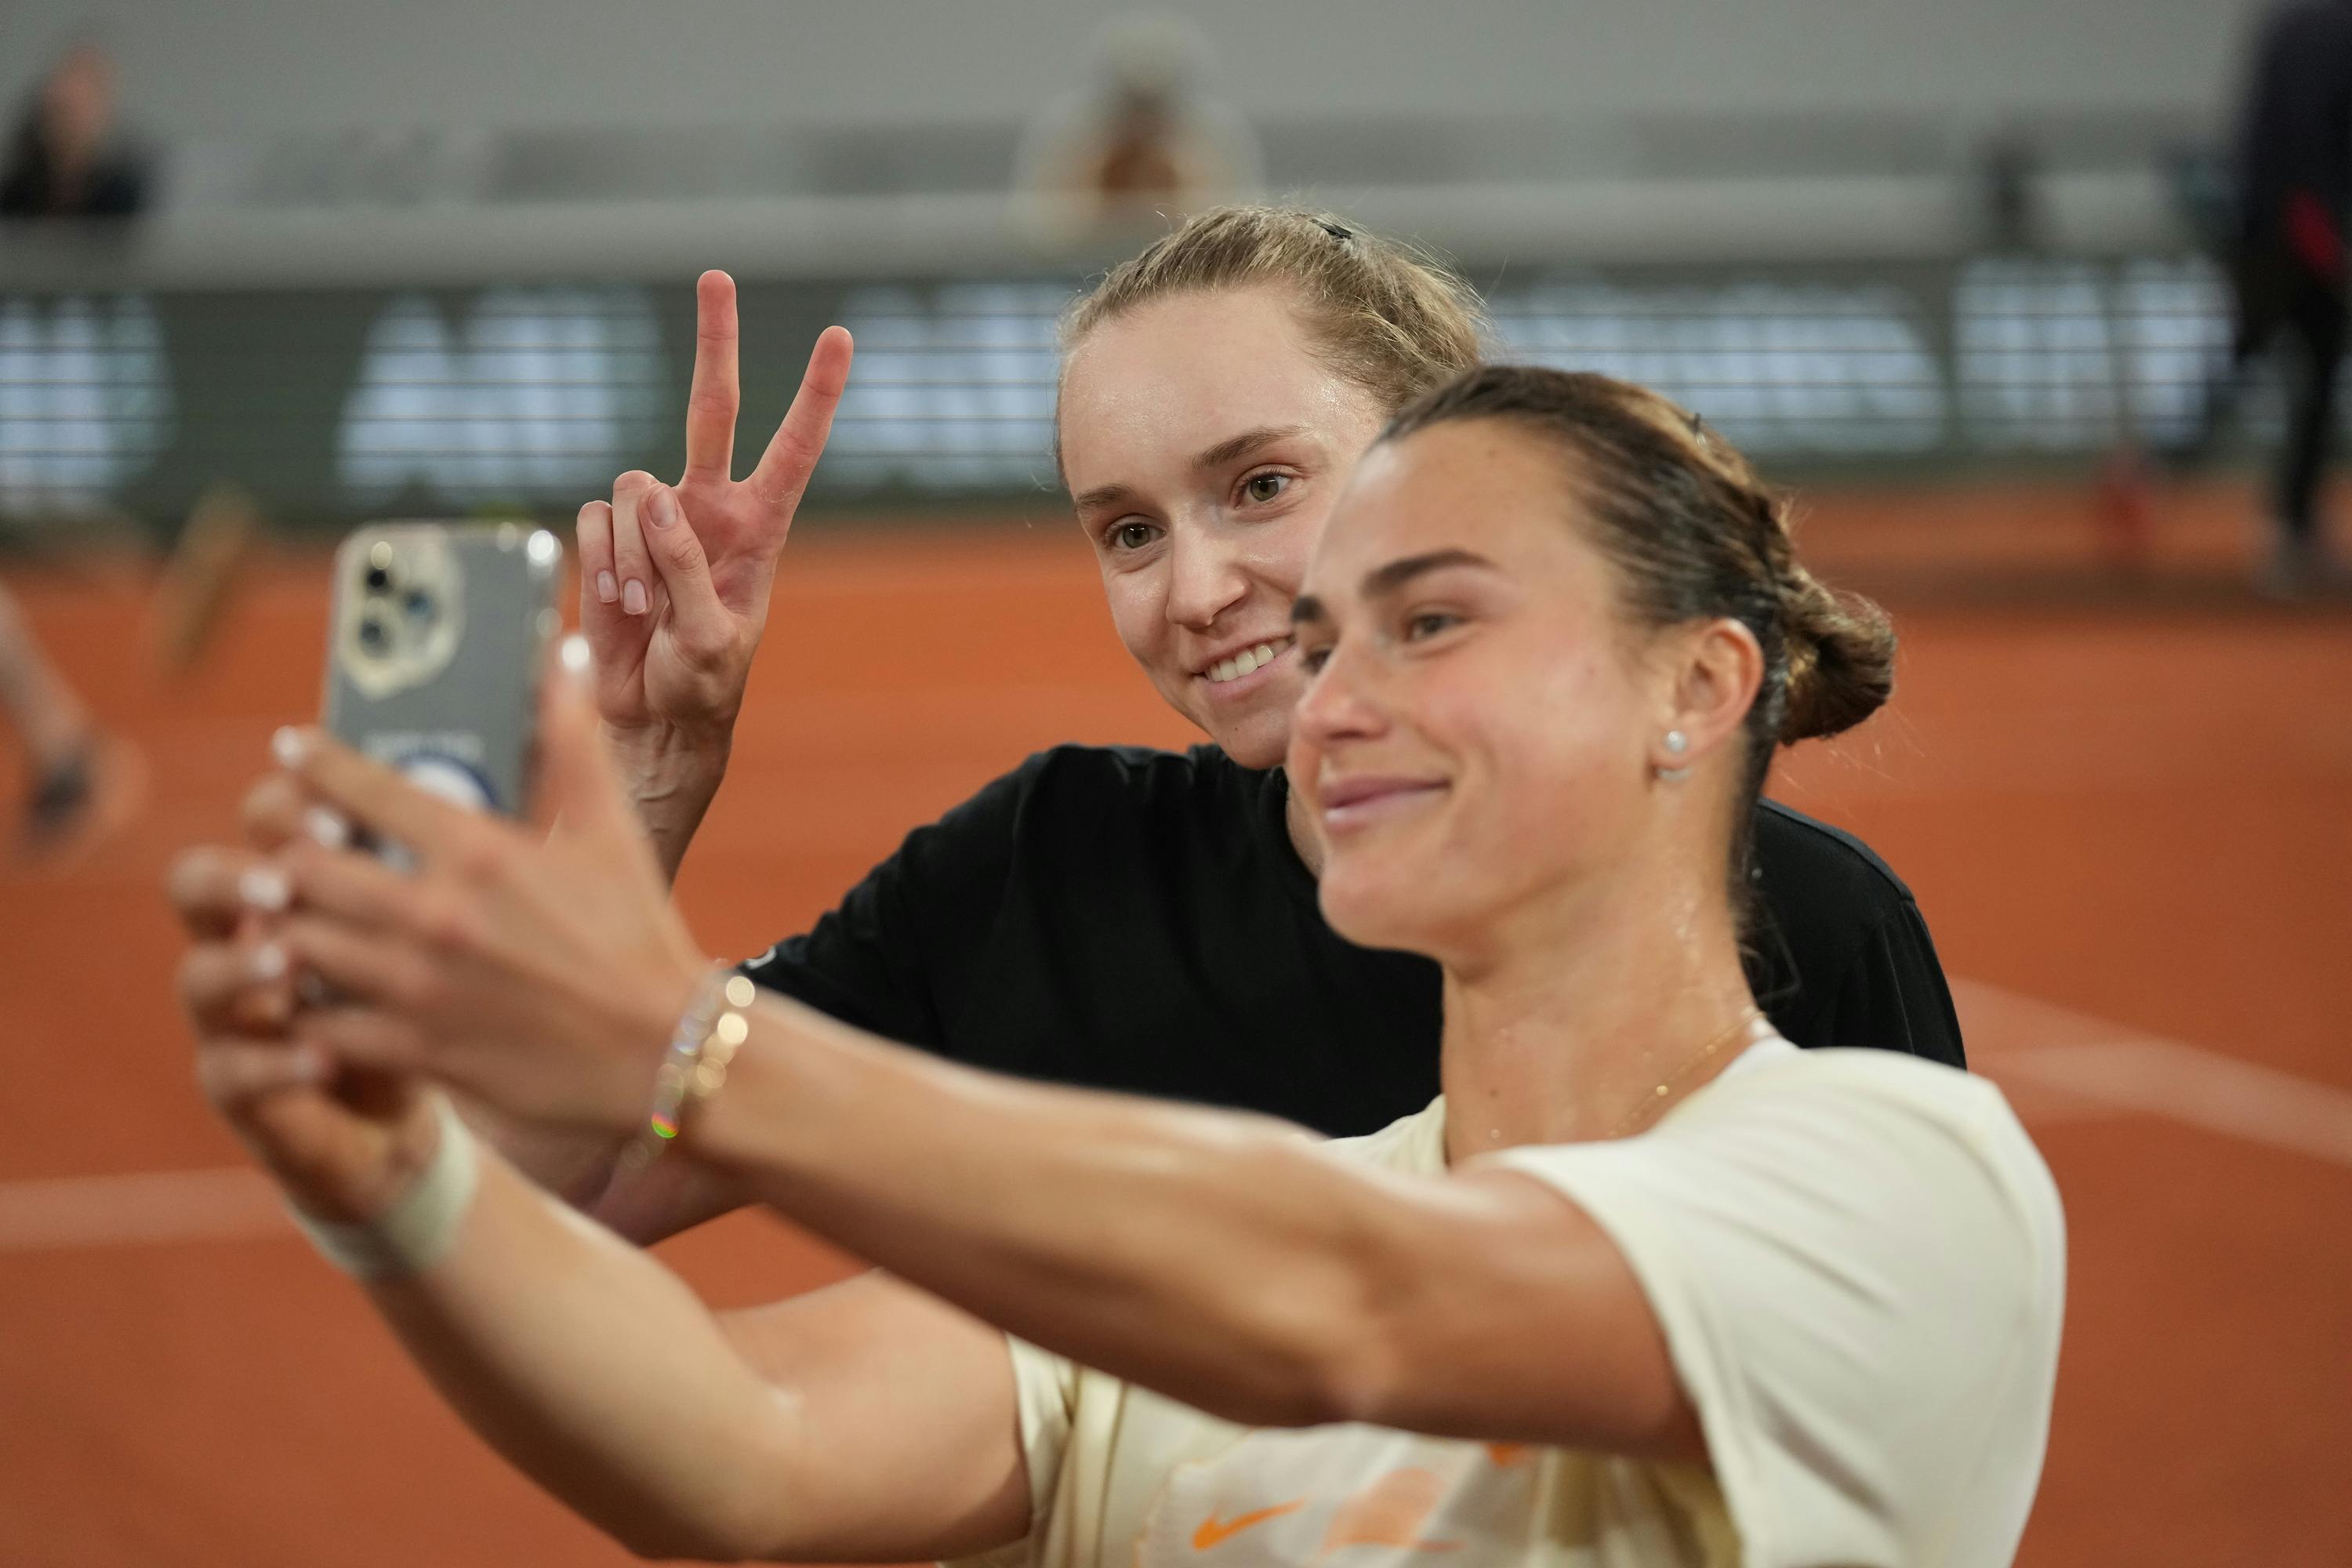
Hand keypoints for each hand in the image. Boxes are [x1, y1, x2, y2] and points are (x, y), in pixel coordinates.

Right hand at [169, 839, 441, 1223]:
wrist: (448, 1094)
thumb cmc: (449, 983)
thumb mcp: (456, 915)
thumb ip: (460, 857)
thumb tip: (513, 789)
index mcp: (304, 878)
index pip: (270, 820)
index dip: (288, 805)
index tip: (335, 812)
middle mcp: (251, 935)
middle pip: (201, 883)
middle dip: (241, 876)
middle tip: (289, 881)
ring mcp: (237, 1013)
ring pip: (199, 975)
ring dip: (239, 966)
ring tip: (287, 964)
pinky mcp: (245, 1085)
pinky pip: (235, 1072)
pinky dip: (275, 1063)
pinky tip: (322, 1058)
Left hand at [257, 640, 710, 1132]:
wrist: (663, 1050)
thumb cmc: (637, 933)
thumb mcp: (610, 829)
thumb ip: (572, 739)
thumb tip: (561, 656)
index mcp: (479, 850)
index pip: (363, 787)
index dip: (314, 762)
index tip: (293, 752)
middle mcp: (437, 914)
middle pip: (303, 866)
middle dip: (286, 853)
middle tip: (287, 849)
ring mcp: (419, 987)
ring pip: (297, 944)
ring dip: (284, 927)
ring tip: (286, 918)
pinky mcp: (416, 1049)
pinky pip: (319, 1024)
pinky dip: (305, 1008)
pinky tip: (312, 995)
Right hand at [579, 273, 852, 746]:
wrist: (650, 715)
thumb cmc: (701, 684)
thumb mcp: (713, 640)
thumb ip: (691, 568)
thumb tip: (655, 495)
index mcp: (758, 528)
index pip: (793, 449)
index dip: (815, 395)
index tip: (839, 337)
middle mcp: (706, 507)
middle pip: (713, 408)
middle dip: (715, 341)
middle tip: (717, 275)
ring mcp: (654, 518)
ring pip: (632, 487)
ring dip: (632, 551)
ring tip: (647, 610)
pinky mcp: (607, 535)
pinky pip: (594, 519)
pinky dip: (602, 561)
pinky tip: (619, 604)